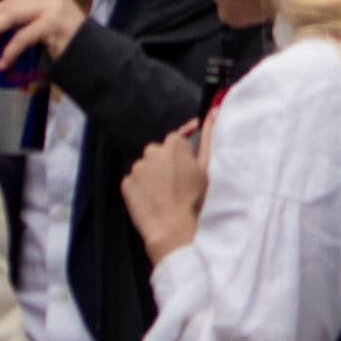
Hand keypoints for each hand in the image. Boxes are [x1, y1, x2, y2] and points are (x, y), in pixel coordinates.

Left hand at [0, 0, 86, 66]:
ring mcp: (55, 9)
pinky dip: (10, 50)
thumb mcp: (48, 31)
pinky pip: (23, 37)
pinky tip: (4, 63)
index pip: (15, 0)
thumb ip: (30, 24)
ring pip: (13, 15)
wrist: (97, 58)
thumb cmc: (72, 48)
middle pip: (11, 5)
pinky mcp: (55, 24)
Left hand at [121, 120, 208, 264]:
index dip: (181, 154)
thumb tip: (214, 111)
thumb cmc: (194, 200)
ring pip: (145, 166)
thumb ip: (208, 136)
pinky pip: (134, 181)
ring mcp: (137, 167)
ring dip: (152, 175)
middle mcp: (153, 151)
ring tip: (164, 194)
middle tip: (176, 184)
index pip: (175, 139)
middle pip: (158, 152)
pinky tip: (152, 200)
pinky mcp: (126, 184)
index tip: (185, 168)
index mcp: (174, 144)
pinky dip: (140, 188)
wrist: (173, 229)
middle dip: (165, 163)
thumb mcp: (206, 167)